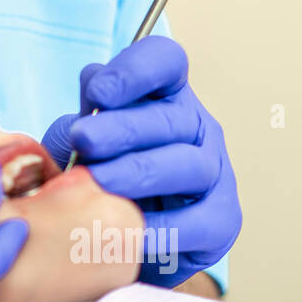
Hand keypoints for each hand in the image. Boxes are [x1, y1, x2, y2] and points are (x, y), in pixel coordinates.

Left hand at [41, 36, 239, 286]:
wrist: (122, 239)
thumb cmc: (102, 179)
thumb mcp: (81, 143)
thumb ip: (80, 120)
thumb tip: (86, 101)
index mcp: (164, 95)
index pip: (165, 62)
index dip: (135, 71)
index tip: (97, 93)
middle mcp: (196, 128)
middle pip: (171, 118)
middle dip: (122, 128)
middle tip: (82, 140)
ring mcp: (214, 172)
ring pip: (186, 165)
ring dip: (137, 172)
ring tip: (95, 182)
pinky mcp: (221, 220)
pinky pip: (197, 222)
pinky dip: (161, 227)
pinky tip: (126, 227)